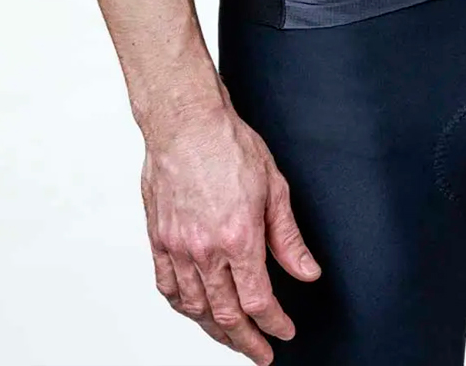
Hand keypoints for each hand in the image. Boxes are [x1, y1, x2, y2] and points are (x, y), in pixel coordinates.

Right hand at [141, 89, 321, 363]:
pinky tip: (195, 311)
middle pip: (226, 316)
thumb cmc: (229, 144)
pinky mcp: (158, 239)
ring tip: (232, 338)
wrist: (185, 122)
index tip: (284, 331)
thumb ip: (288, 237)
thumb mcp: (274, 186)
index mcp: (239, 237)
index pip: (258, 301)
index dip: (274, 324)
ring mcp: (178, 247)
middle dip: (247, 340)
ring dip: (215, 330)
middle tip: (261, 352)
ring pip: (195, 308)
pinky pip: (167, 287)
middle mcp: (205, 250)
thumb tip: (307, 271)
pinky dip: (183, 307)